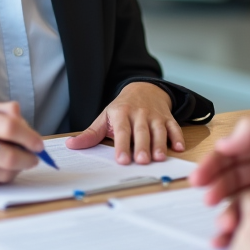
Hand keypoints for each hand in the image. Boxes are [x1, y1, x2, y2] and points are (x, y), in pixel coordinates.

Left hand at [65, 82, 183, 163]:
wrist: (144, 88)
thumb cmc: (122, 108)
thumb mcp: (104, 117)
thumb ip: (90, 134)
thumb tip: (71, 145)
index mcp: (121, 114)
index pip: (122, 131)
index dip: (122, 145)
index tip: (121, 160)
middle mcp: (139, 114)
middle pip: (141, 132)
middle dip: (142, 146)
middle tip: (142, 161)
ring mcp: (155, 116)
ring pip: (159, 130)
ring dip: (160, 144)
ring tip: (159, 158)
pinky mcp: (168, 117)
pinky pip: (174, 127)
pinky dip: (178, 137)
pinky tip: (179, 147)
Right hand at [189, 117, 249, 246]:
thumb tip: (225, 142)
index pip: (232, 151)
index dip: (213, 163)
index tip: (199, 176)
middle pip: (230, 176)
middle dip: (215, 186)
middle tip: (207, 198)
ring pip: (237, 200)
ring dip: (224, 210)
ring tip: (223, 221)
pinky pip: (249, 222)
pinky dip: (235, 229)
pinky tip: (228, 235)